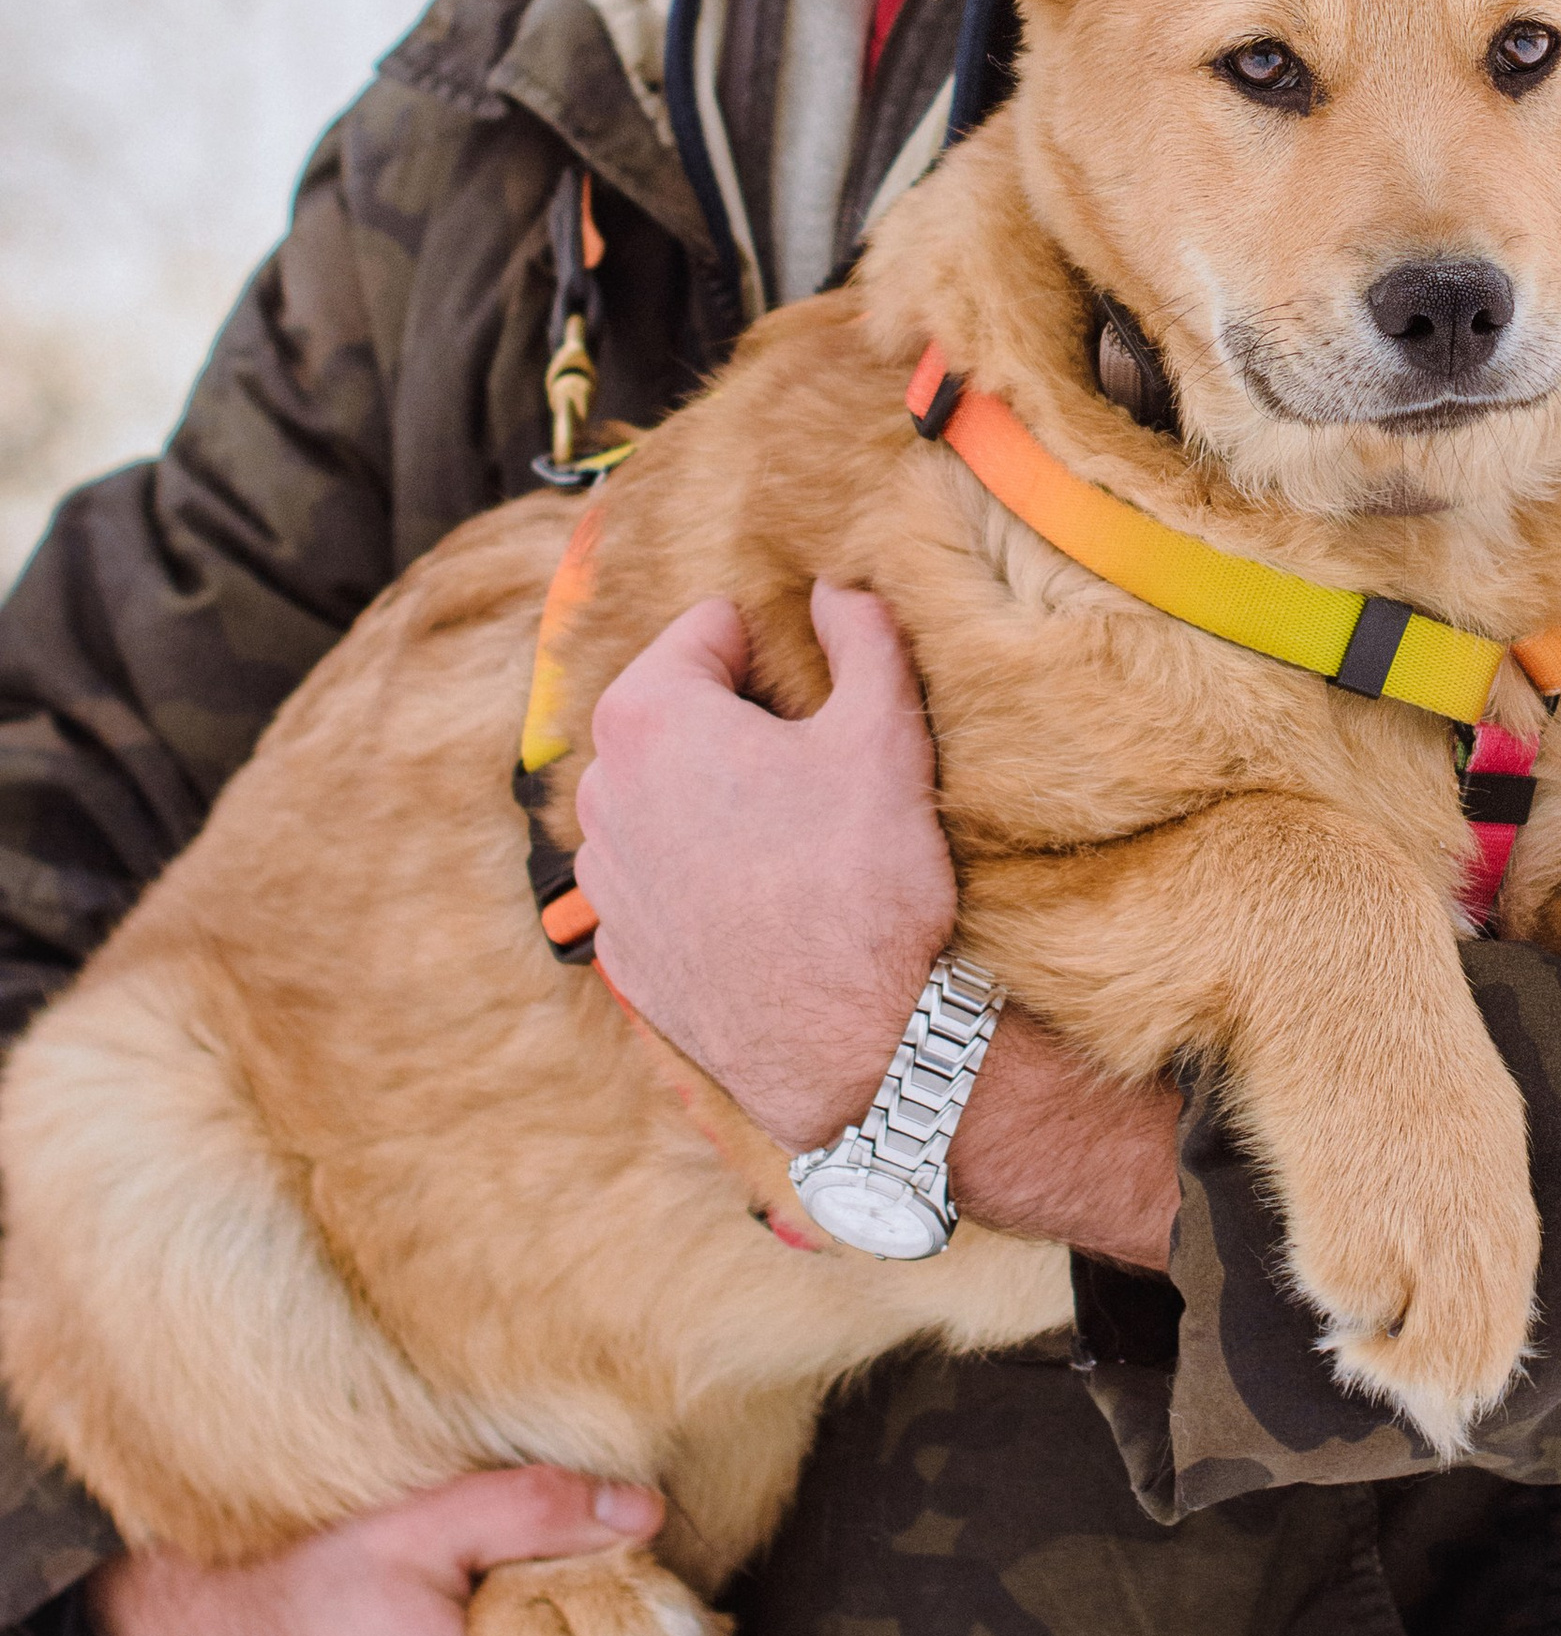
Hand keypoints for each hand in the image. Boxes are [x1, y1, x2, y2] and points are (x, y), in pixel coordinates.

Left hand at [577, 580, 1178, 1270]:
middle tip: (817, 760)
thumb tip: (837, 586)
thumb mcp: (884, 735)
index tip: (821, 691)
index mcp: (649, 718)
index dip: (776, 646)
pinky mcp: (623, 948)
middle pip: (674, 708)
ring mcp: (606, 878)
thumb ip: (861, 635)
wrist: (853, 1049)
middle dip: (737, 717)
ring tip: (796, 834)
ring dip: (714, 792)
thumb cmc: (864, 883)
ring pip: (661, 792)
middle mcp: (602, 792)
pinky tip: (768, 897)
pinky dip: (701, 867)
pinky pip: (659, 873)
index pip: (708, 627)